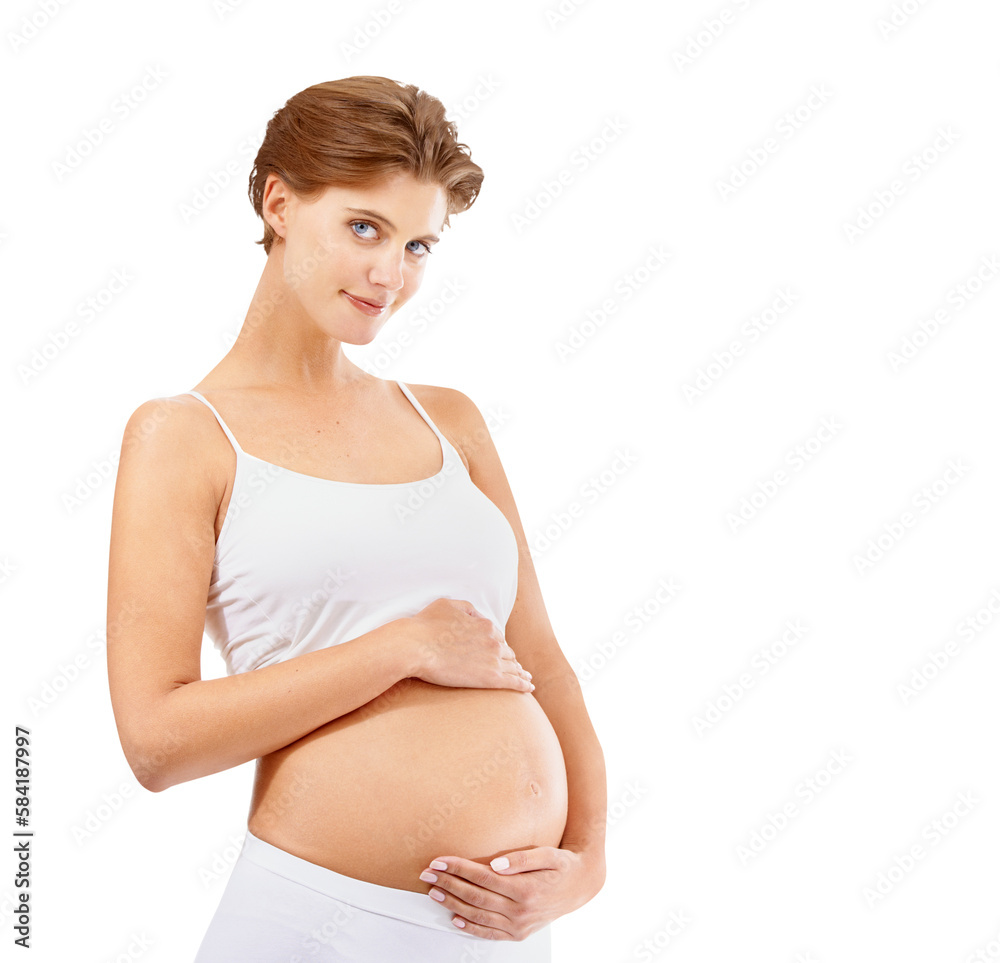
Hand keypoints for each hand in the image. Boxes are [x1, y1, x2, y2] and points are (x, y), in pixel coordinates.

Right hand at [406, 597, 534, 692]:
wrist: (415, 646)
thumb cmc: (425, 625)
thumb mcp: (448, 604)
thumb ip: (467, 608)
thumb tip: (477, 615)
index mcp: (484, 624)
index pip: (497, 636)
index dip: (498, 645)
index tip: (500, 651)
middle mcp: (493, 641)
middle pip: (507, 652)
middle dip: (511, 658)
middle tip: (516, 667)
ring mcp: (493, 660)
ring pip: (512, 667)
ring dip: (520, 672)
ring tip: (525, 678)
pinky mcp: (489, 678)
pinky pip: (513, 682)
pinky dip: (523, 684)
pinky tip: (529, 688)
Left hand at [417, 845, 604, 940]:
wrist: (581, 886)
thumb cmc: (562, 866)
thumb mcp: (548, 855)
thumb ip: (522, 859)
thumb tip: (496, 863)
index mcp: (525, 889)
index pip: (482, 878)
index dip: (459, 868)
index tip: (440, 861)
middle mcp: (520, 911)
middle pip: (475, 897)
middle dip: (449, 884)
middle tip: (428, 874)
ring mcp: (519, 925)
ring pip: (478, 915)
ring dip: (453, 904)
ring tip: (434, 893)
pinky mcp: (519, 933)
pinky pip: (489, 933)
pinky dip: (470, 928)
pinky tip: (455, 919)